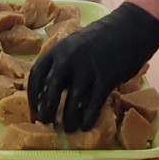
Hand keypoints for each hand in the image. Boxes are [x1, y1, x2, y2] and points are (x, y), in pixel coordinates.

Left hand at [27, 2, 158, 131]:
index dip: (32, 95)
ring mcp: (87, 69)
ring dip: (68, 119)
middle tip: (47, 122)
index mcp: (57, 49)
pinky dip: (87, 118)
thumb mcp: (72, 45)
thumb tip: (50, 89)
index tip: (33, 108)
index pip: (36, 74)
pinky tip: (84, 126)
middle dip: (47, 110)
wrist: (126, 30)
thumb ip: (61, 63)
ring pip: (72, 101)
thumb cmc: (97, 40)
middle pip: (52, 91)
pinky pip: (93, 104)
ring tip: (67, 129)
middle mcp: (68, 59)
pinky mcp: (105, 79)